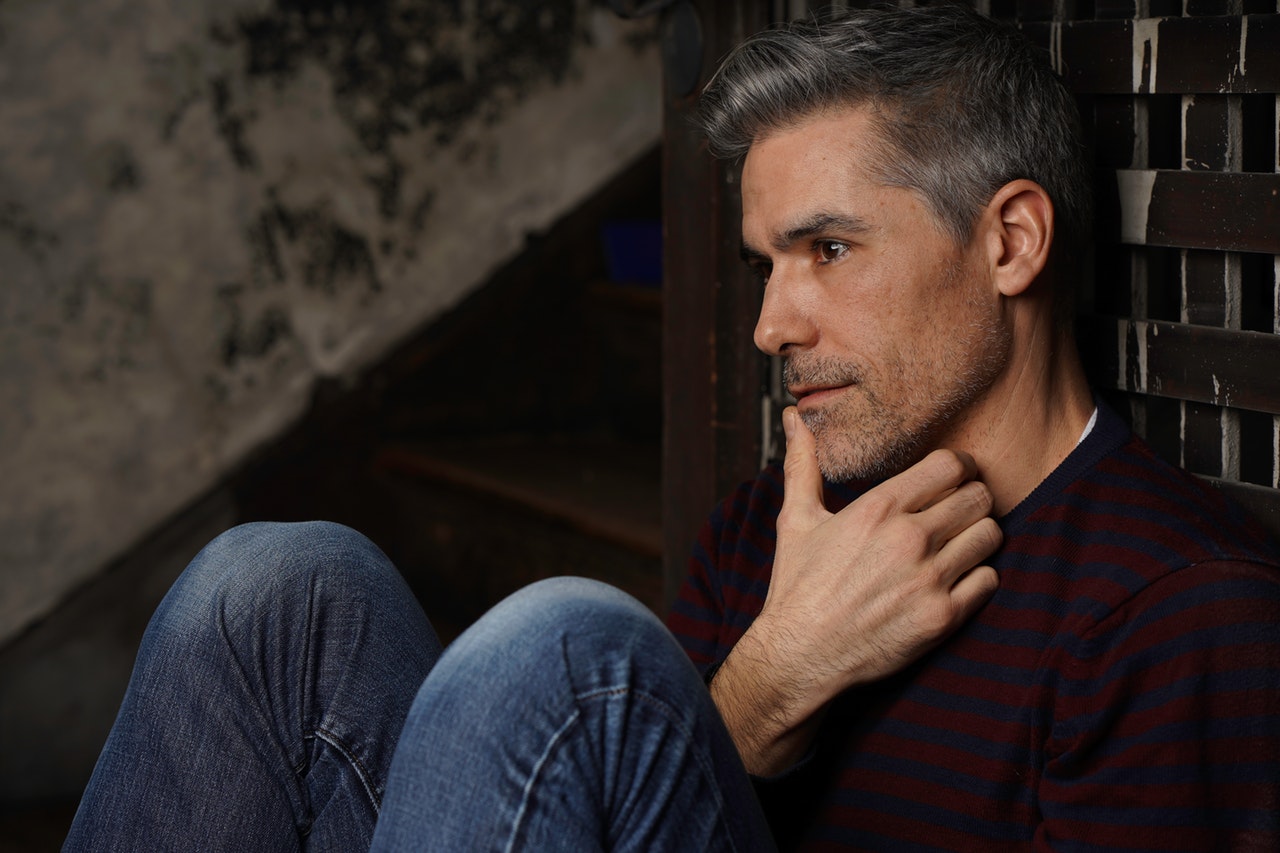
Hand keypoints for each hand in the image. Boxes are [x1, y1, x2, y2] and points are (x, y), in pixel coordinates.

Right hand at [711, 407, 1000, 774]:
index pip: (950, 464)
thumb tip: (793, 417)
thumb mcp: (796, 518)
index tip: (953, 479)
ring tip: (958, 546)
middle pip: (979, 496)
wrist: (798, 655)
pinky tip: (954, 580)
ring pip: (990, 535)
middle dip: (972, 500)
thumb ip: (802, 463)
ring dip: (979, 537)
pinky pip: (989, 580)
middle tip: (958, 514)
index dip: (958, 468)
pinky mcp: (941, 617)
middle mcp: (908, 539)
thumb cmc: (797, 586)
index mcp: (877, 508)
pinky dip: (977, 578)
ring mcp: (928, 579)